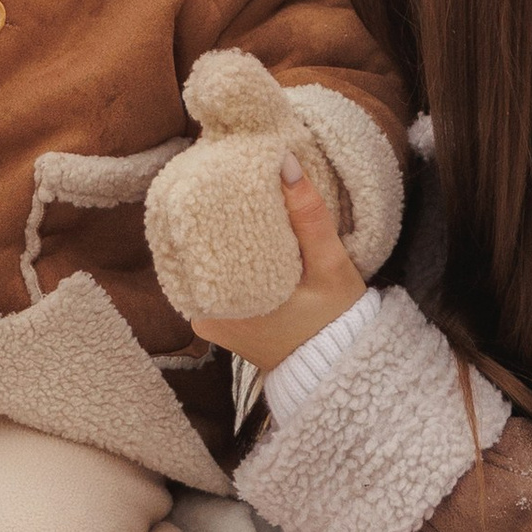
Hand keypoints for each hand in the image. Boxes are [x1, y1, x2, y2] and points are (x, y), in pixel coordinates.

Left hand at [145, 46, 349, 322]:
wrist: (339, 370)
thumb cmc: (335, 323)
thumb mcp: (330, 266)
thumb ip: (308, 216)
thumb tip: (284, 162)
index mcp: (220, 305)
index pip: (192, 240)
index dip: (200, 202)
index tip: (213, 168)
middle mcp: (202, 315)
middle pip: (195, 248)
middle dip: (208, 214)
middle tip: (223, 170)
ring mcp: (208, 320)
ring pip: (203, 260)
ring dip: (216, 232)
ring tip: (230, 190)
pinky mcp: (221, 320)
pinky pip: (213, 275)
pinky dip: (225, 252)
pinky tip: (238, 225)